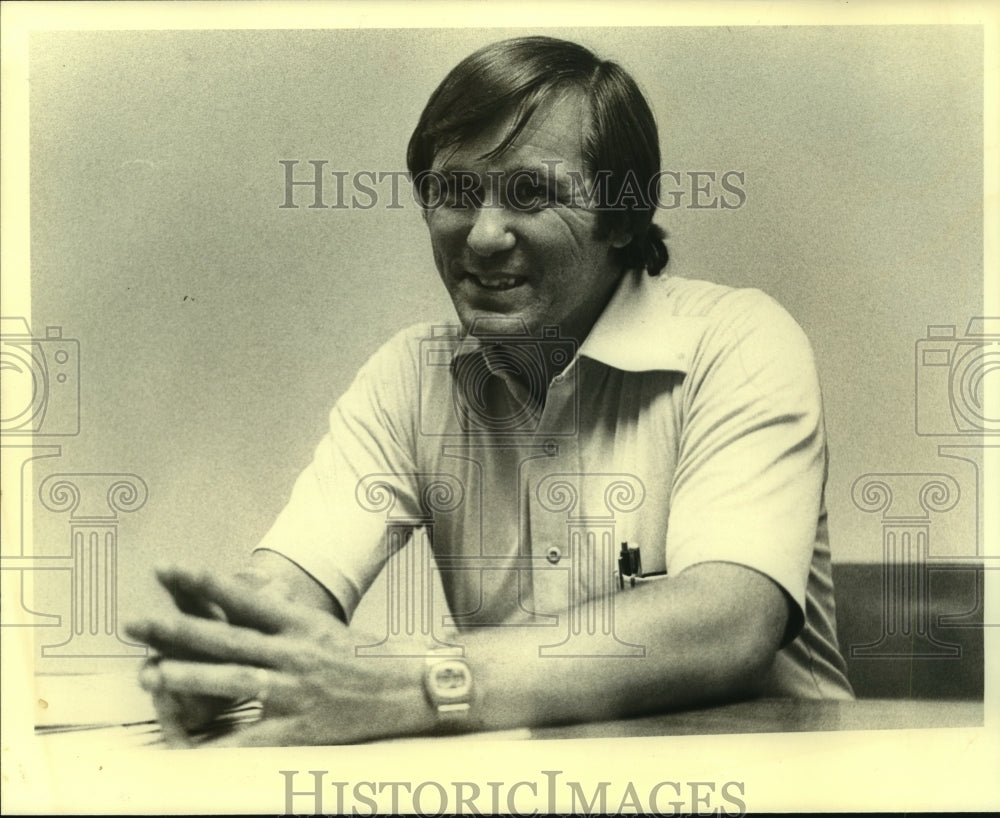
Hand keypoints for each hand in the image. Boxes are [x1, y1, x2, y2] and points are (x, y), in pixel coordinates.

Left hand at [125, 565, 434, 746]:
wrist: (417, 688)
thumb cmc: (375, 656)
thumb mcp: (331, 627)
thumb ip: (290, 615)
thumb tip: (256, 596)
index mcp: (302, 624)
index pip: (245, 598)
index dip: (205, 583)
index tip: (168, 569)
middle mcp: (297, 652)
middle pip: (228, 638)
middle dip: (177, 631)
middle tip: (134, 623)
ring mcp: (299, 690)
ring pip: (234, 681)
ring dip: (188, 678)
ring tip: (149, 675)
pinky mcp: (303, 728)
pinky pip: (252, 741)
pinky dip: (218, 747)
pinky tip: (189, 749)